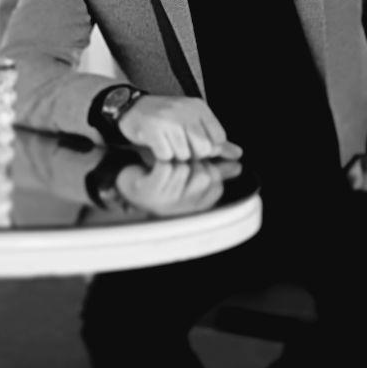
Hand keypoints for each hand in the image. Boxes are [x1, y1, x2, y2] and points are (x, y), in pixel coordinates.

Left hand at [115, 159, 243, 215]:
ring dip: (175, 160)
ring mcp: (166, 200)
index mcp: (195, 206)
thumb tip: (238, 166)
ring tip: (166, 166)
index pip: (216, 184)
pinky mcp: (150, 189)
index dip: (208, 168)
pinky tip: (156, 165)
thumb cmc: (163, 180)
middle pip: (203, 175)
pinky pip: (166, 166)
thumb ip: (216, 171)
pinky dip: (162, 159)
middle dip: (193, 162)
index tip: (195, 166)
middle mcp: (183, 208)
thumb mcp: (190, 176)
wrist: (128, 184)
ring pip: (184, 168)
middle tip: (181, 162)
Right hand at [118, 95, 241, 161]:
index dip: (208, 148)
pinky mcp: (153, 129)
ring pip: (184, 155)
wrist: (131, 108)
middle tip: (179, 145)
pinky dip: (161, 156)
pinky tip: (157, 146)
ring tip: (167, 144)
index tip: (194, 144)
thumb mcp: (192, 122)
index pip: (218, 139)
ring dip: (175, 156)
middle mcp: (186, 111)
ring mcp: (169, 119)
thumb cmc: (163, 117)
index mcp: (199, 108)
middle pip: (203, 149)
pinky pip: (166, 155)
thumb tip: (237, 153)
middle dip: (192, 154)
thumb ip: (215, 139)